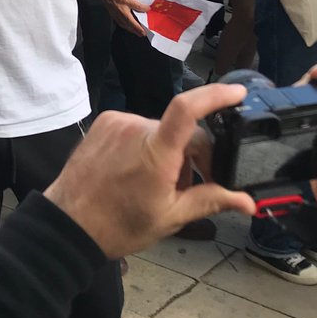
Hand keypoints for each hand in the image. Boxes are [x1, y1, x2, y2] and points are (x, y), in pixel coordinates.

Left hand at [44, 83, 256, 258]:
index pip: (188, 109)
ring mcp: (119, 122)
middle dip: (194, 155)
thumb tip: (248, 202)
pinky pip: (139, 127)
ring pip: (161, 130)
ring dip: (169, 152)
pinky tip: (138, 171)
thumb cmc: (118, 225)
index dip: (215, 95)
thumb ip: (211, 201)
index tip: (237, 92)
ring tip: (158, 184)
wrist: (69, 224)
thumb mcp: (170, 217)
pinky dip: (147, 145)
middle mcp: (136, 128)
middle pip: (183, 130)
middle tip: (191, 187)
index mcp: (156, 152)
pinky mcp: (106, 121)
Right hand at [98, 0, 150, 35]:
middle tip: (143, 33)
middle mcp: (122, 9)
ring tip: (138, 33)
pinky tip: (128, 28)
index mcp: (126, 1)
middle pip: (131, 21)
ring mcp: (117, 13)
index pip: (138, 7)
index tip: (148, 10)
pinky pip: (120, 23)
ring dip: (132, 30)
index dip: (144, 9)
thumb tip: (140, 2)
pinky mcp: (113, 15)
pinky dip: (125, 27)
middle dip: (138, 28)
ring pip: (125, 24)